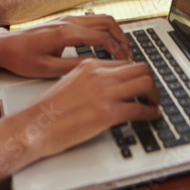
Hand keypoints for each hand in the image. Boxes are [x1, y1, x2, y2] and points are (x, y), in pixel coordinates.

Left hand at [0, 15, 132, 77]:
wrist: (3, 46)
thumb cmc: (21, 58)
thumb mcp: (47, 69)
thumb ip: (73, 67)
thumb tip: (96, 68)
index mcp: (66, 33)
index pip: (102, 38)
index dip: (117, 50)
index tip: (125, 63)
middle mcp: (69, 21)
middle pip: (107, 23)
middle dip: (122, 39)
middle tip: (129, 55)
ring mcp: (67, 19)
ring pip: (101, 19)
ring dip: (115, 32)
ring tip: (121, 50)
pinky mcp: (64, 21)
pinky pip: (92, 21)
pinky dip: (104, 30)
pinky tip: (105, 44)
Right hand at [25, 58, 160, 157]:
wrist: (34, 125)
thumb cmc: (47, 110)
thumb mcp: (70, 82)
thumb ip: (89, 79)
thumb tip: (106, 86)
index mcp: (90, 65)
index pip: (125, 63)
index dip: (137, 74)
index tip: (140, 83)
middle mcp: (100, 75)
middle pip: (140, 69)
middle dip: (151, 81)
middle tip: (152, 93)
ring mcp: (104, 92)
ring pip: (145, 84)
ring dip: (154, 95)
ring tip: (154, 104)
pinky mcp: (107, 112)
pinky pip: (139, 109)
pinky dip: (150, 112)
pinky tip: (152, 116)